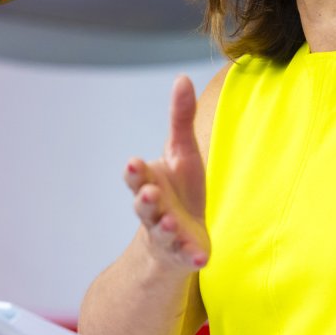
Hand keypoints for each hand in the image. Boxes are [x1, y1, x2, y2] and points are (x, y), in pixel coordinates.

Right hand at [123, 76, 209, 271]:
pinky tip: (201, 257)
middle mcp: (153, 208)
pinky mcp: (182, 251)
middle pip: (142, 204)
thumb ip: (180, 118)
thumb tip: (182, 77)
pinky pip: (185, 255)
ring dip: (165, 226)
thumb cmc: (180, 188)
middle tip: (146, 192)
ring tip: (171, 223)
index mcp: (149, 181)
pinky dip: (190, 256)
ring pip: (161, 230)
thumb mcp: (182, 151)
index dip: (134, 171)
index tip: (134, 162)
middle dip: (143, 199)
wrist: (181, 234)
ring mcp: (166, 232)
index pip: (135, 175)